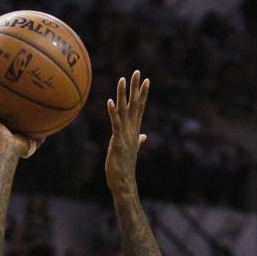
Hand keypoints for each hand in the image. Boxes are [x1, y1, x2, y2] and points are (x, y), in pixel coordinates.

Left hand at [105, 71, 149, 191]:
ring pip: (125, 111)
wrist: (124, 183)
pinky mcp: (118, 142)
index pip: (140, 108)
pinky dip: (113, 112)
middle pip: (135, 105)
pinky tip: (110, 102)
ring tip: (122, 80)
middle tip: (137, 72)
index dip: (143, 94)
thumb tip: (144, 136)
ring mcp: (125, 136)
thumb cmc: (125, 168)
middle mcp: (132, 131)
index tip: (146, 80)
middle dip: (136, 89)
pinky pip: (116, 124)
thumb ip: (138, 141)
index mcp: (135, 131)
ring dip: (123, 95)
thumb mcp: (131, 150)